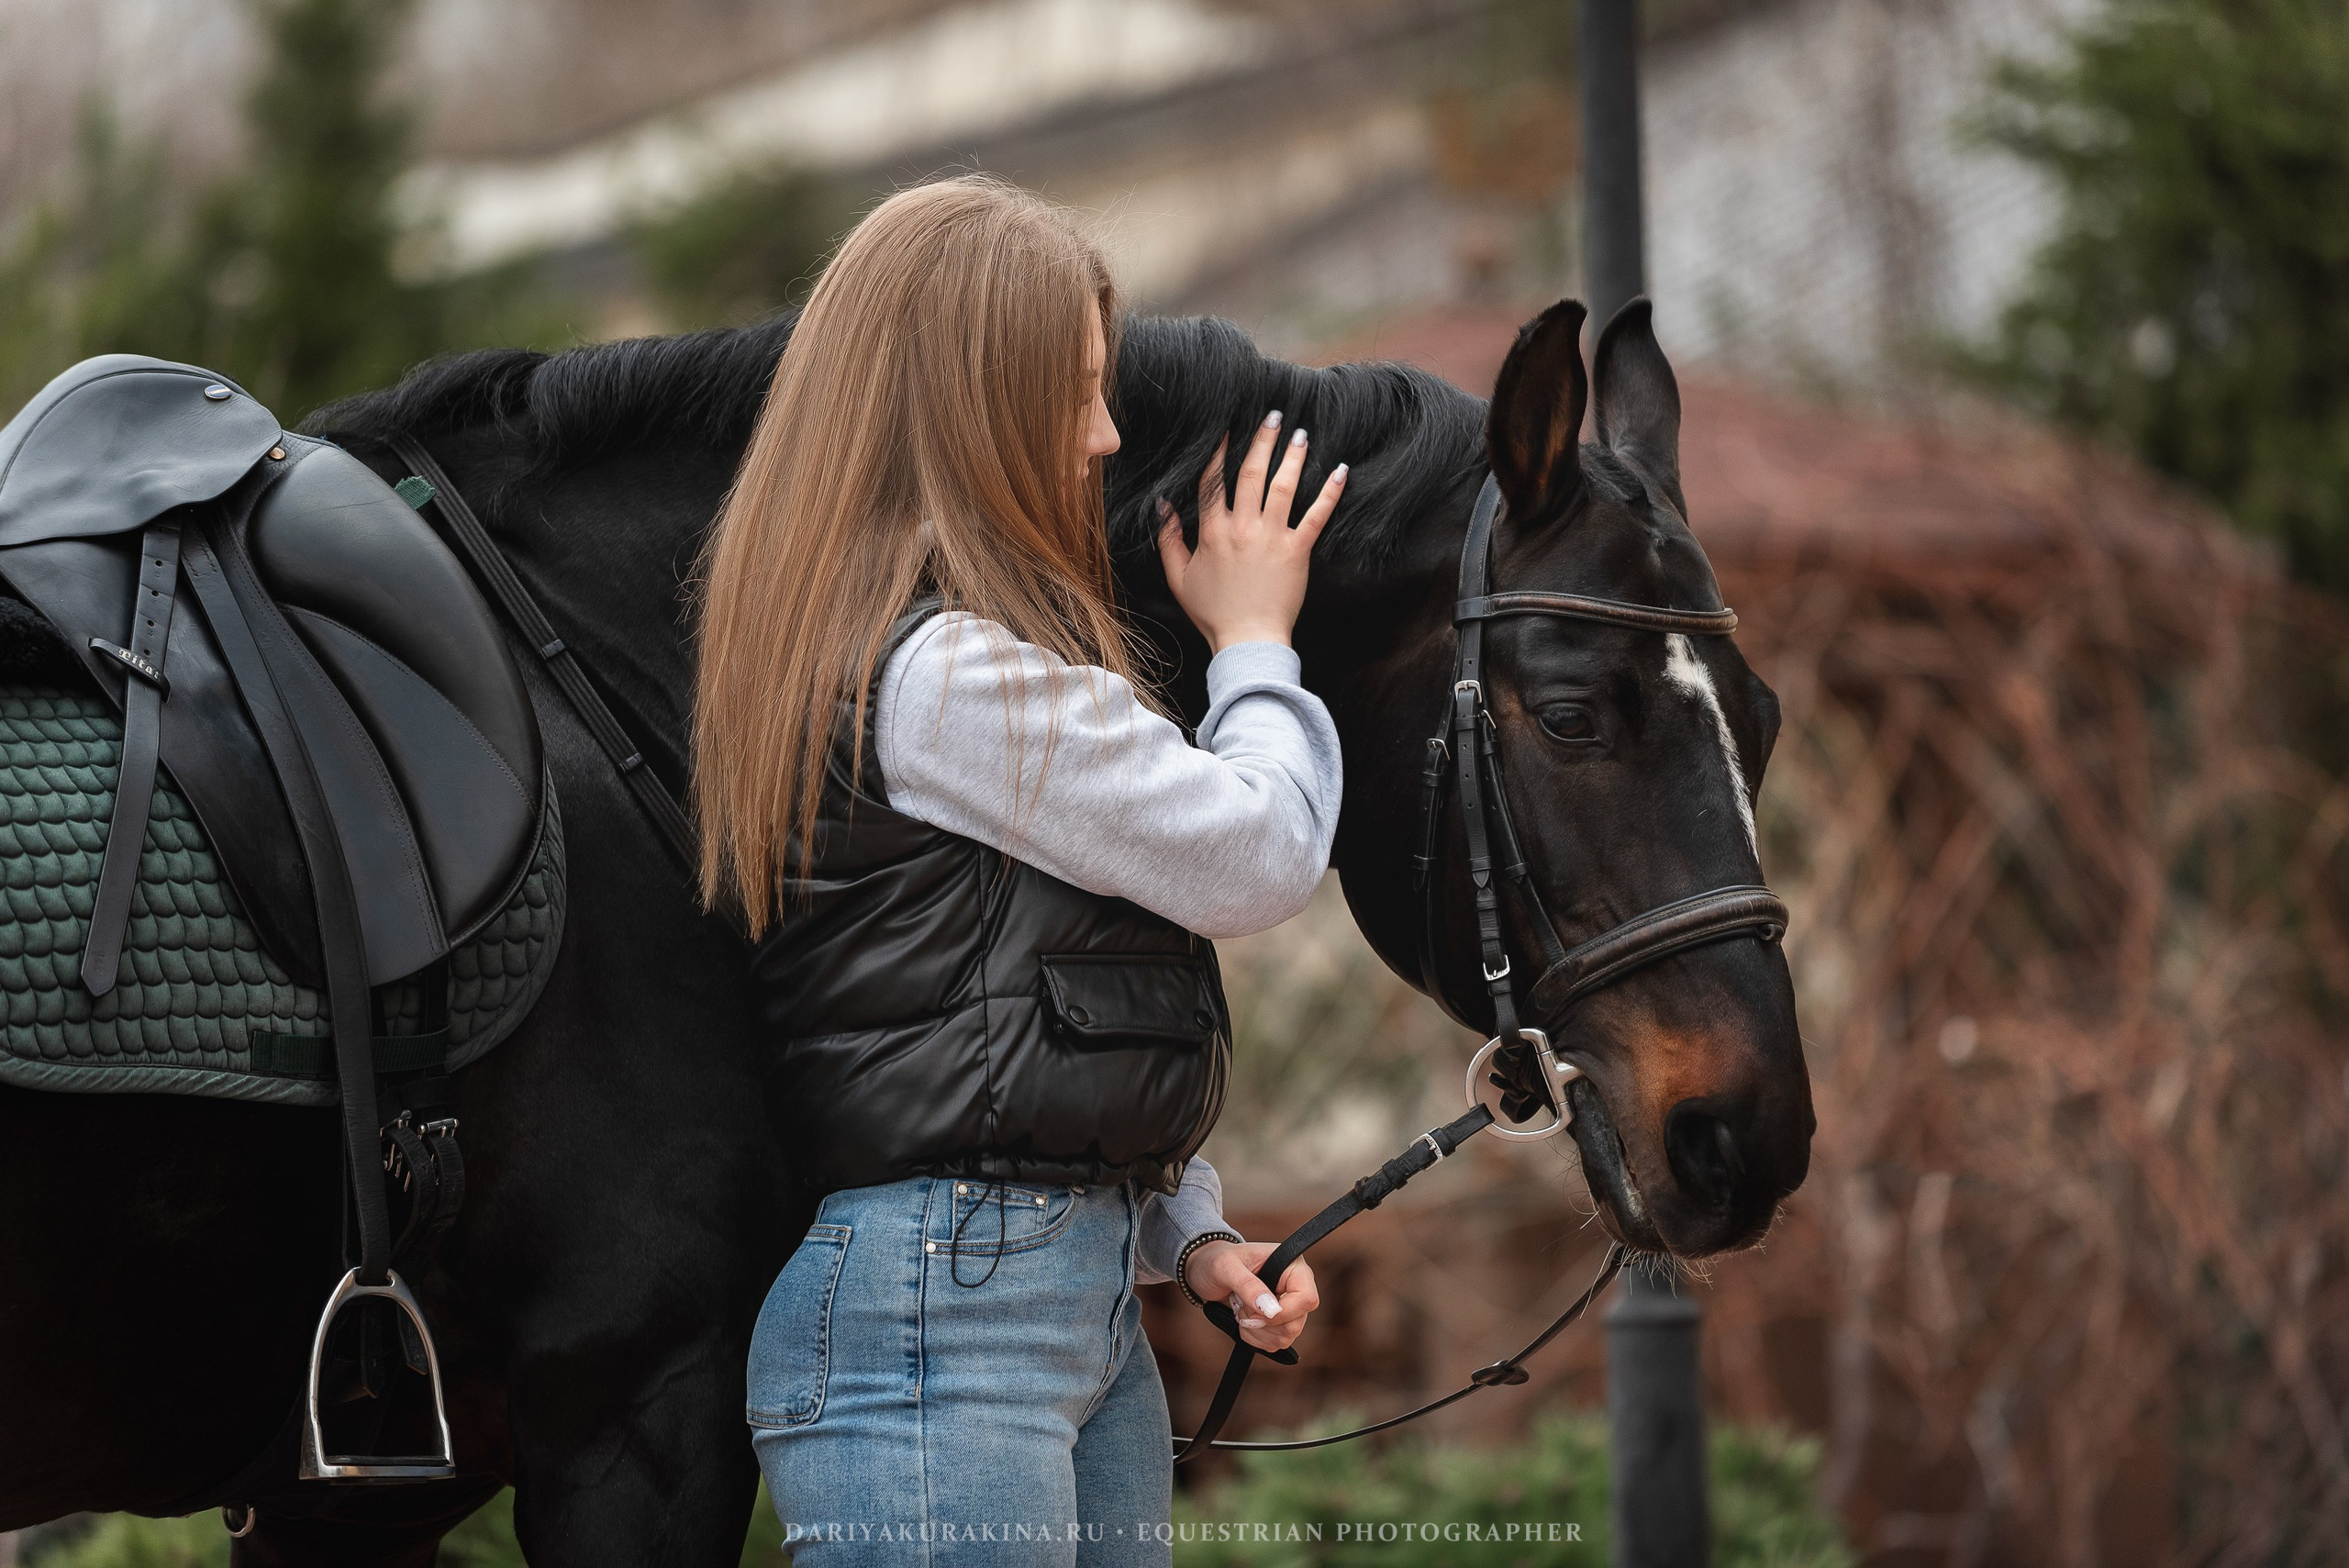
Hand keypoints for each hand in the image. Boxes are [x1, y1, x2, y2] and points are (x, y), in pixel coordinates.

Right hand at [1156, 411, 1345, 652]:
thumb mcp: (1179, 577)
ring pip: (1283, 487)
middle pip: (1251, 474)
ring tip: (1301, 433)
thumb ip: (1168, 539)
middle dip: (1262, 441)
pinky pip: (1316, 516)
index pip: (1213, 481)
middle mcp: (1242, 528)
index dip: (1220, 452)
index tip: (1228, 428)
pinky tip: (1341, 470)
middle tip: (1274, 415)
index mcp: (1212, 532)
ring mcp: (1271, 538)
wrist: (1247, 640)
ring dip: (1292, 457)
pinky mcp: (1297, 552)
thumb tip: (1163, 505)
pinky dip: (1330, 492)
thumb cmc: (1213, 612)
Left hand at [1184, 1238, 1318, 1353]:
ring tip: (1240, 1309)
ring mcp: (1289, 1307)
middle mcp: (1295, 1287)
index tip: (1256, 1311)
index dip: (1284, 1312)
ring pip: (1285, 1338)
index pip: (1307, 1299)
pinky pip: (1274, 1344)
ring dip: (1256, 1330)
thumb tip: (1272, 1310)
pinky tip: (1243, 1319)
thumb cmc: (1215, 1261)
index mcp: (1292, 1266)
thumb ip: (1248, 1285)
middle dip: (1263, 1323)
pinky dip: (1254, 1337)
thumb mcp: (1225, 1267)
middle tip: (1240, 1305)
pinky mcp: (1278, 1323)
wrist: (1205, 1271)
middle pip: (1296, 1324)